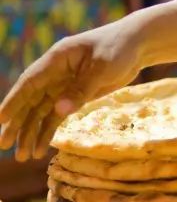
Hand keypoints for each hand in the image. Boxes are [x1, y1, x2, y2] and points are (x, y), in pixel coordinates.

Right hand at [0, 19, 144, 160]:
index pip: (29, 82)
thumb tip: (59, 112)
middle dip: (17, 124)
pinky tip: (40, 149)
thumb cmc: (119, 48)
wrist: (138, 45)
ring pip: (41, 112)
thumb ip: (82, 89)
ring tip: (23, 156)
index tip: (1, 119)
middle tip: (4, 146)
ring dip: (31, 133)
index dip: (14, 101)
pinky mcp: (75, 95)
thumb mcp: (103, 66)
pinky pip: (56, 116)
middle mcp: (54, 73)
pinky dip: (48, 132)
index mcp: (56, 59)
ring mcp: (63, 85)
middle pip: (30, 101)